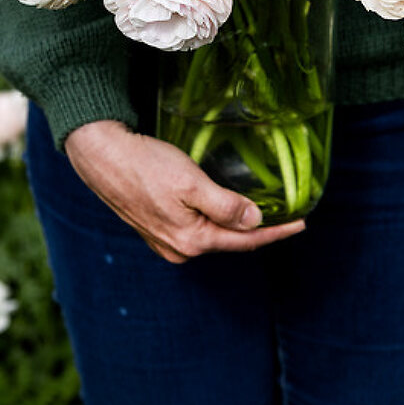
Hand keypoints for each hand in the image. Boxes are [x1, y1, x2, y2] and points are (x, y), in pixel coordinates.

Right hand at [65, 120, 305, 262]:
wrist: (101, 155)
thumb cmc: (145, 165)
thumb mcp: (192, 183)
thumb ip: (225, 206)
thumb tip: (255, 221)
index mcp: (190, 241)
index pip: (244, 240)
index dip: (275, 231)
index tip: (301, 223)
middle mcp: (178, 248)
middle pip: (227, 239)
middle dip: (255, 229)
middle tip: (285, 214)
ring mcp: (164, 240)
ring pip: (209, 233)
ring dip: (232, 224)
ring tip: (257, 211)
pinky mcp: (154, 226)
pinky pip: (193, 227)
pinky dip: (211, 219)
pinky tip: (219, 207)